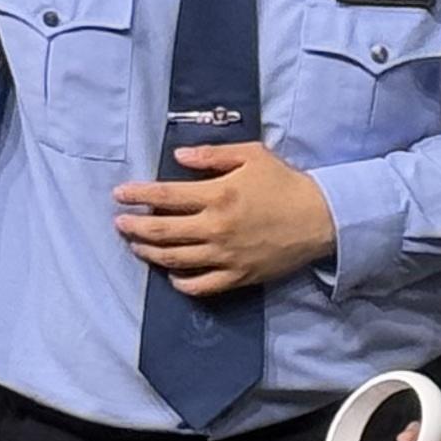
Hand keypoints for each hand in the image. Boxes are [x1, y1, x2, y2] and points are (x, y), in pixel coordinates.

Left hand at [118, 143, 336, 295]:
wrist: (320, 218)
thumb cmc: (286, 183)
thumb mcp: (252, 156)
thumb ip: (213, 155)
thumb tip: (179, 156)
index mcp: (218, 195)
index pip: (165, 196)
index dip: (138, 195)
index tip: (120, 195)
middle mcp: (216, 228)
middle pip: (162, 231)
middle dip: (135, 226)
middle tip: (120, 223)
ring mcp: (225, 256)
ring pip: (175, 259)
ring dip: (150, 252)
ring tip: (136, 245)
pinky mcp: (237, 276)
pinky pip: (201, 285)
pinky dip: (181, 282)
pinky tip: (172, 274)